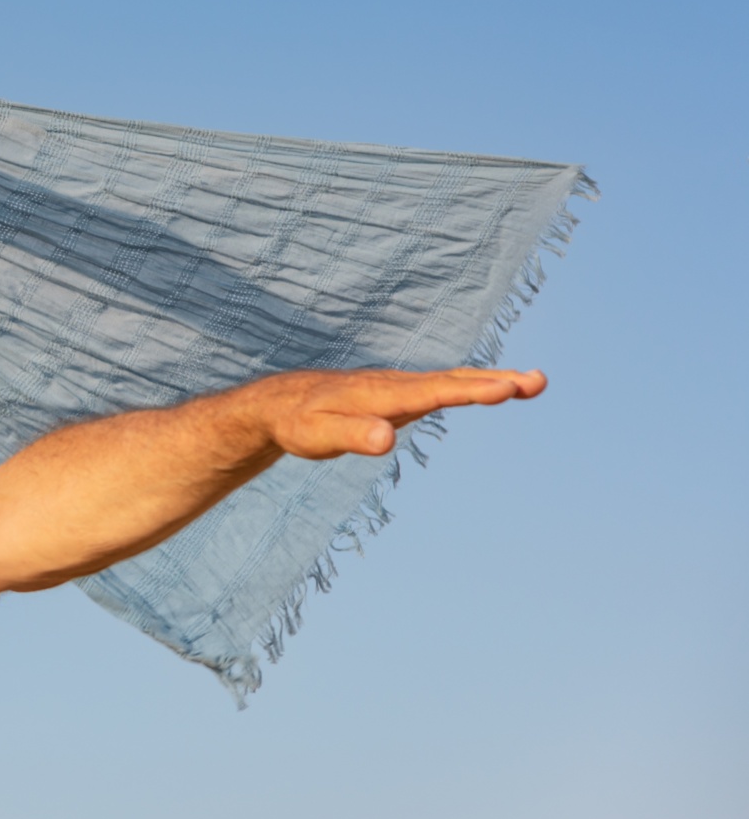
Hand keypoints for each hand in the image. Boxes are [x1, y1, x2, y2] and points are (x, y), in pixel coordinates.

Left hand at [242, 367, 546, 460]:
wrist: (278, 403)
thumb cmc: (297, 423)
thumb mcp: (319, 436)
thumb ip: (353, 435)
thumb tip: (387, 439)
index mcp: (381, 395)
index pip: (433, 392)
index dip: (471, 391)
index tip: (508, 388)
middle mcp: (395, 385)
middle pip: (452, 381)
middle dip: (496, 381)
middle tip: (539, 382)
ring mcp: (398, 387)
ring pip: (451, 380)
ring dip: (492, 380)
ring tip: (533, 383)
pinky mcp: (398, 394)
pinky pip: (442, 386)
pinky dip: (471, 384)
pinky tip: (492, 387)